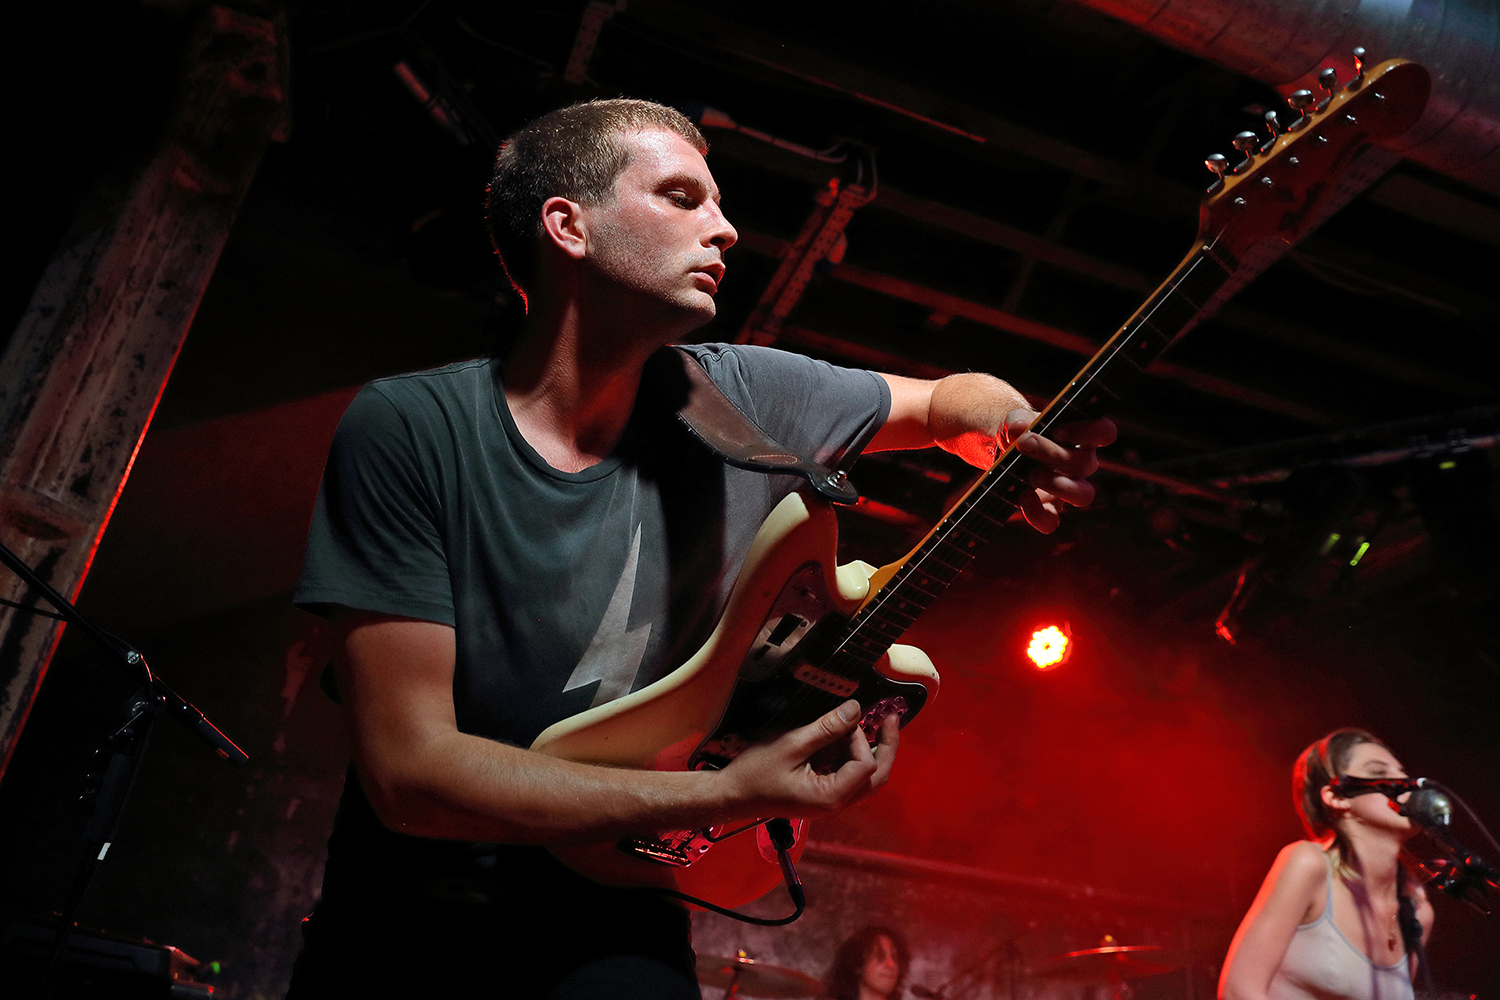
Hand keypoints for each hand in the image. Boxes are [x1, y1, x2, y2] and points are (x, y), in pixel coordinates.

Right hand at [720, 699, 898, 819]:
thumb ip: (826, 728)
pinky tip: (848, 739)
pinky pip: (851, 777)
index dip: (859, 738)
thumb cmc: (755, 774)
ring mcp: (831, 801)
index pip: (865, 765)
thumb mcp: (791, 744)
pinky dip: (855, 757)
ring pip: (868, 779)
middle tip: (890, 718)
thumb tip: (855, 710)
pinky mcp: (824, 794)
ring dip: (874, 751)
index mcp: (830, 796)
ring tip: (874, 726)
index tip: (844, 720)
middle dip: (887, 746)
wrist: (732, 795)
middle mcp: (836, 803)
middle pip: (877, 776)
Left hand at [1001, 409, 1116, 532]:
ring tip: (1030, 474)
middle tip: (1025, 444)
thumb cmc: (1021, 432)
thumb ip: (1017, 420)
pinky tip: (1021, 496)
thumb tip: (1019, 427)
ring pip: (1083, 496)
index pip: (1105, 433)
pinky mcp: (1049, 510)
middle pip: (1085, 464)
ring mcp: (1069, 489)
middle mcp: (1083, 464)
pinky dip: (1036, 512)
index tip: (1058, 430)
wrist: (1004, 453)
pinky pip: (1051, 520)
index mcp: (1083, 437)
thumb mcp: (1016, 420)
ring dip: (1057, 486)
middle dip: (1053, 454)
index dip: (1088, 432)